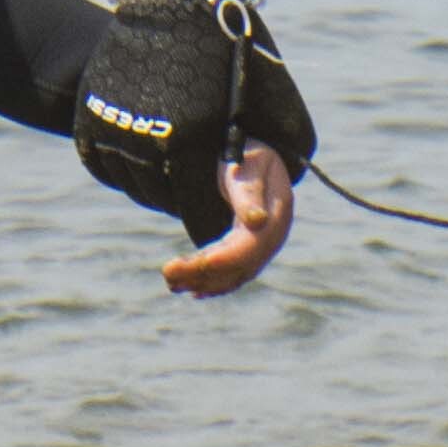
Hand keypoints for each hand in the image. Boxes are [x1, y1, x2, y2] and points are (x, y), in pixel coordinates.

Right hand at [74, 0, 309, 233]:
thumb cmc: (234, 49)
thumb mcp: (274, 100)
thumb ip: (282, 157)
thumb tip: (271, 207)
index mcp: (188, 140)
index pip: (199, 214)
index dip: (216, 221)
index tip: (225, 219)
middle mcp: (142, 140)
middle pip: (167, 203)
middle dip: (192, 196)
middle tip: (208, 177)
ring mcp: (109, 130)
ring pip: (138, 188)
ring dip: (161, 185)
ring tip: (183, 157)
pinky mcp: (88, 121)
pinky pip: (110, 170)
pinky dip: (130, 168)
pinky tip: (152, 147)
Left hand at [162, 139, 297, 297]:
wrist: (252, 159)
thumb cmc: (248, 156)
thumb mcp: (249, 166)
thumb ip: (250, 193)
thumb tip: (257, 222)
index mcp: (278, 213)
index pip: (253, 244)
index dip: (229, 257)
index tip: (203, 263)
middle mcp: (272, 236)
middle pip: (240, 264)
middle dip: (204, 272)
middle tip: (169, 272)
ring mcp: (261, 247)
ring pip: (233, 274)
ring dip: (202, 281)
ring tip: (171, 282)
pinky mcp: (247, 252)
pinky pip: (231, 274)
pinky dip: (211, 284)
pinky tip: (190, 290)